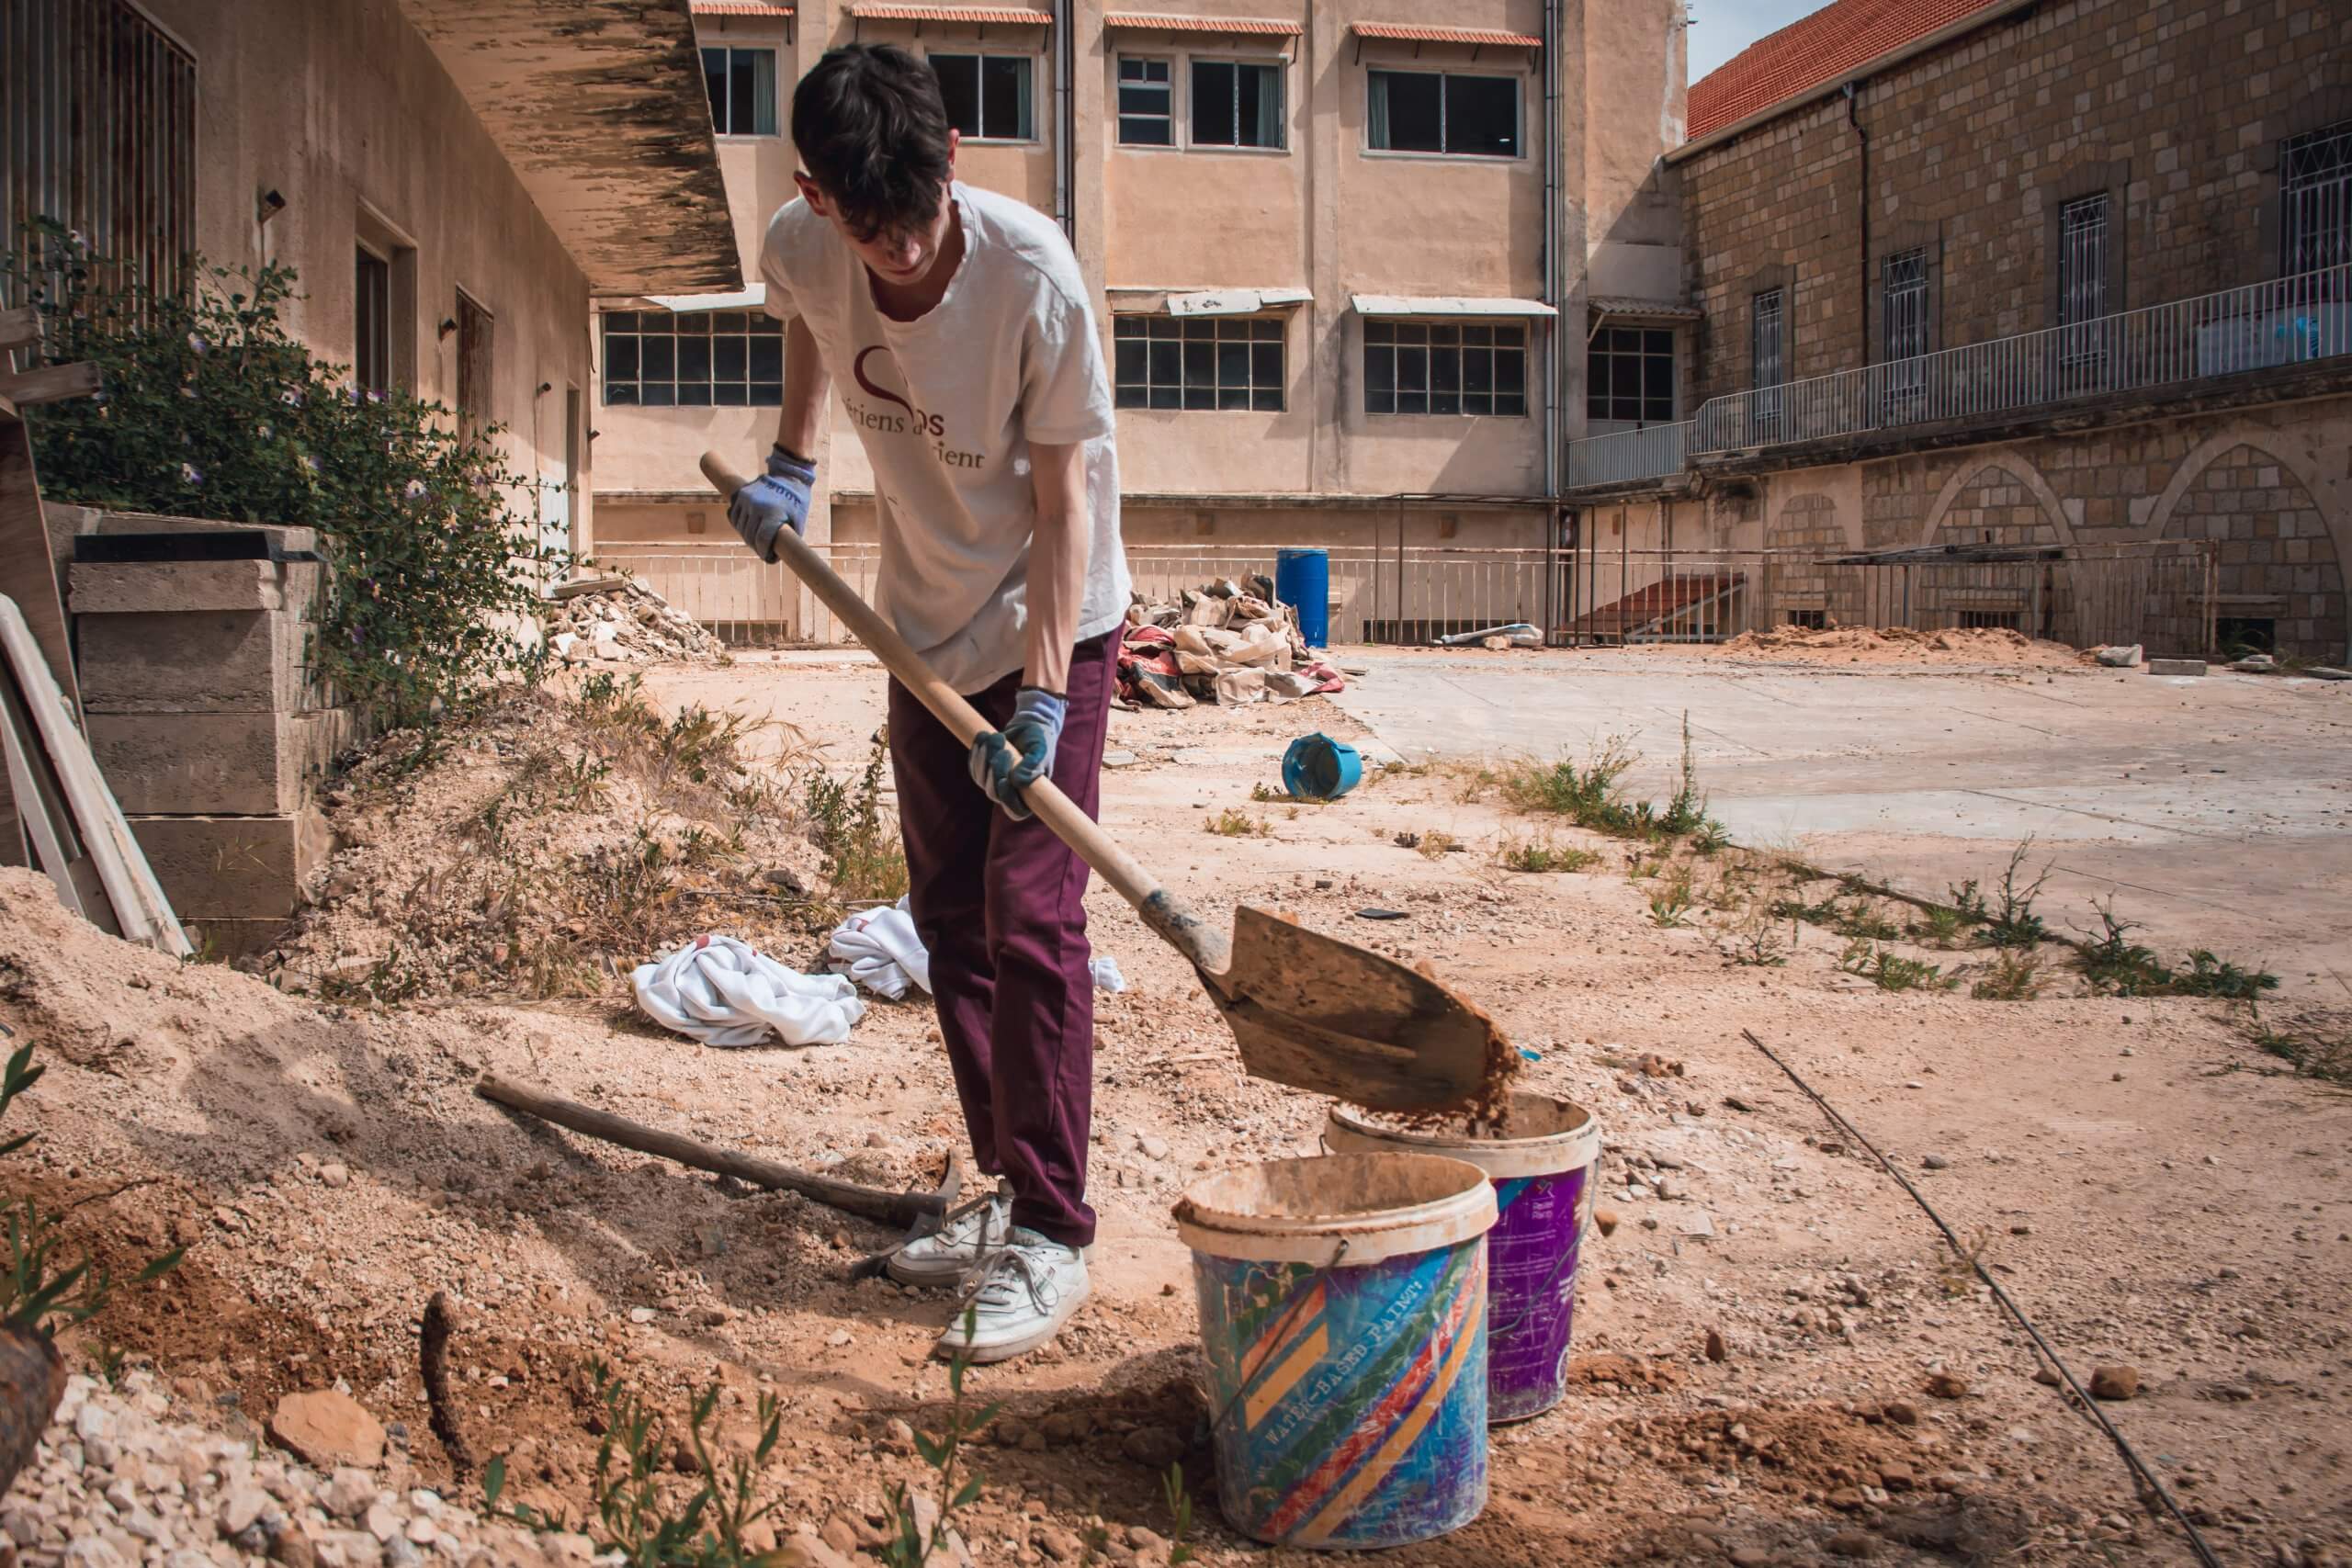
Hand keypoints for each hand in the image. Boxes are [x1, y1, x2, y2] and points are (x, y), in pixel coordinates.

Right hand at [728, 445, 815, 560]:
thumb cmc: (797, 502)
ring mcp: (746, 499)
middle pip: (750, 536)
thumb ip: (789, 539)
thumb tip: (782, 556)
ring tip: (757, 540)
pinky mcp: (740, 494)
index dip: (764, 552)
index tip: (768, 557)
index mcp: (773, 513)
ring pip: (740, 527)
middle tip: (764, 551)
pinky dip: (739, 525)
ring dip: (747, 536)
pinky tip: (748, 529)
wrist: (789, 476)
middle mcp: (757, 506)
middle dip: (757, 547)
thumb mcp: (798, 522)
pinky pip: (734, 516)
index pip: (762, 540)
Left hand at [967, 687, 1065, 819]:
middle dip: (995, 771)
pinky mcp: (983, 770)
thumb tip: (1016, 780)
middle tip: (1005, 750)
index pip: (1015, 811)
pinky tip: (984, 737)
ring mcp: (993, 783)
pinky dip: (977, 752)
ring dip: (985, 758)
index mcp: (1029, 796)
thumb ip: (1033, 766)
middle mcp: (1009, 793)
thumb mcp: (1040, 751)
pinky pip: (973, 767)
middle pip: (993, 793)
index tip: (1005, 780)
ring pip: (981, 780)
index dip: (1007, 800)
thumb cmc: (1039, 742)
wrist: (1029, 727)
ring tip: (997, 737)